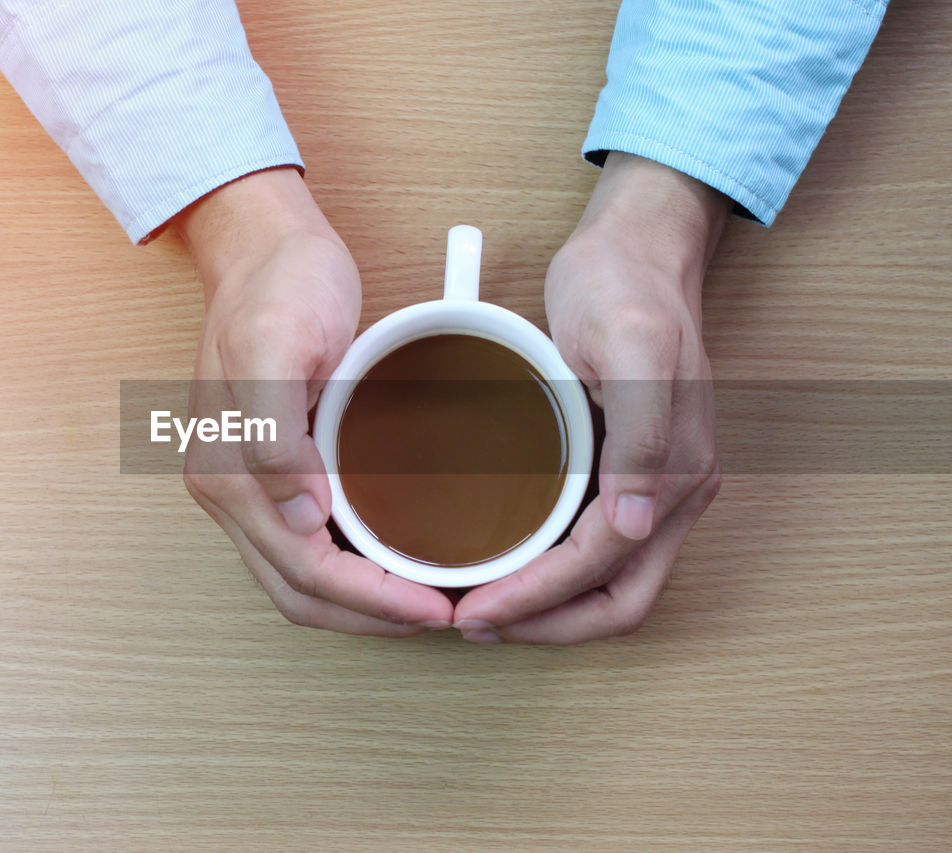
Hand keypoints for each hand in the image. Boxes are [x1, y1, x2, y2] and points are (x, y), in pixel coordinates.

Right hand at [175, 167, 454, 634]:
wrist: (262, 246)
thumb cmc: (278, 286)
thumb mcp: (276, 345)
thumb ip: (275, 436)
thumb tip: (298, 518)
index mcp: (226, 472)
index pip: (305, 570)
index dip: (373, 602)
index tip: (437, 610)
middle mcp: (229, 490)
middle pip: (299, 593)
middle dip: (370, 618)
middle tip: (442, 616)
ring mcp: (246, 484)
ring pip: (301, 578)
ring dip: (361, 603)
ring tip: (425, 601)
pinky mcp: (270, 469)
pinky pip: (306, 544)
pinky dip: (351, 569)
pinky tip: (394, 560)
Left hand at [453, 152, 728, 642]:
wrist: (634, 249)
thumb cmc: (628, 290)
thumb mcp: (634, 348)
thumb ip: (645, 436)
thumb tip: (636, 522)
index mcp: (678, 474)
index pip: (602, 568)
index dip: (539, 600)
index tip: (474, 610)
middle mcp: (670, 492)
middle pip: (615, 600)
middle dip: (547, 624)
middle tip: (473, 623)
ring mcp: (649, 485)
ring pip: (604, 583)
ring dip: (547, 608)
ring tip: (480, 608)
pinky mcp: (620, 470)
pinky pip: (590, 547)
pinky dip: (549, 572)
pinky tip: (501, 564)